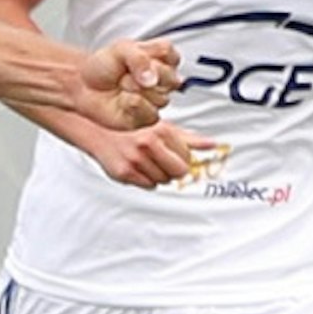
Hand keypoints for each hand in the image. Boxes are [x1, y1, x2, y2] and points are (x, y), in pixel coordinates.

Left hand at [69, 37, 180, 132]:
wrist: (84, 85)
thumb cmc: (103, 67)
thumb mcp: (120, 49)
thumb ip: (139, 58)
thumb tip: (153, 79)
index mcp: (161, 60)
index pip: (170, 55)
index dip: (150, 56)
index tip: (132, 55)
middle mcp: (163, 81)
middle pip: (169, 78)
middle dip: (140, 74)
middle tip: (125, 73)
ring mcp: (158, 100)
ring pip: (160, 97)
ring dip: (133, 90)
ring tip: (121, 87)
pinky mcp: (149, 118)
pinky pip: (150, 113)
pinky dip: (132, 105)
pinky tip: (122, 100)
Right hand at [92, 119, 214, 189]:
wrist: (99, 133)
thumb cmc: (133, 129)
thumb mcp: (163, 128)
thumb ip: (189, 139)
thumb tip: (213, 145)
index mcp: (161, 131)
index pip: (187, 158)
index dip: (183, 160)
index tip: (177, 157)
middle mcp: (148, 144)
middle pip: (179, 172)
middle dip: (174, 170)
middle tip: (164, 162)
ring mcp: (136, 159)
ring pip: (163, 181)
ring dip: (159, 175)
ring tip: (148, 162)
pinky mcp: (125, 172)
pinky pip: (148, 185)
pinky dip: (147, 180)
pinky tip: (139, 167)